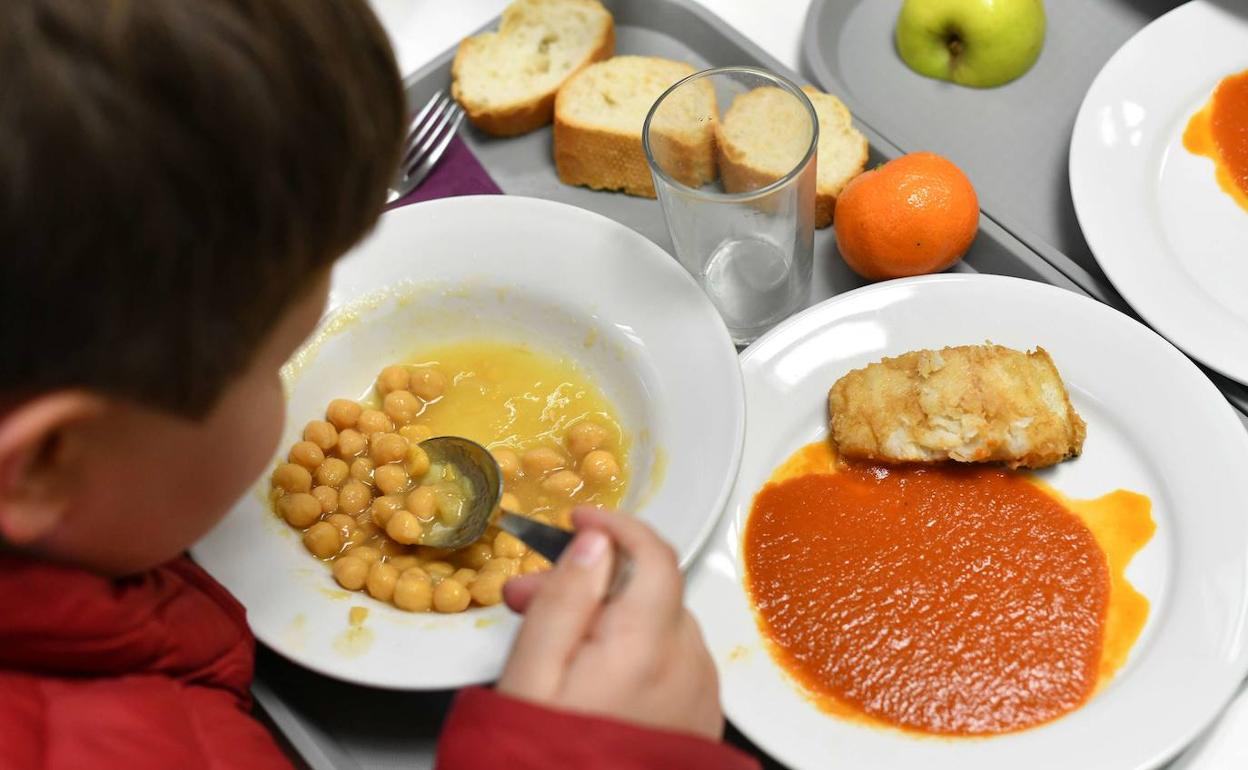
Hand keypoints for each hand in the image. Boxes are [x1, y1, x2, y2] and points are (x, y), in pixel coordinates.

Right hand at [496, 506, 723, 739]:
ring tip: (551, 646)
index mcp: (647, 645)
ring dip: (611, 619)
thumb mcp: (532, 676)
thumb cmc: (542, 761)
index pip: (654, 554)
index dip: (617, 525)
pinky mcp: (698, 727)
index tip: (580, 521)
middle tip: (527, 596)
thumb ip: (567, 600)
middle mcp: (688, 666)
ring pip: (659, 629)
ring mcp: (699, 699)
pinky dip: (635, 655)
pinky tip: (592, 678)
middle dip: (592, 581)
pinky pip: (671, 667)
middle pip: (650, 592)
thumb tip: (597, 540)